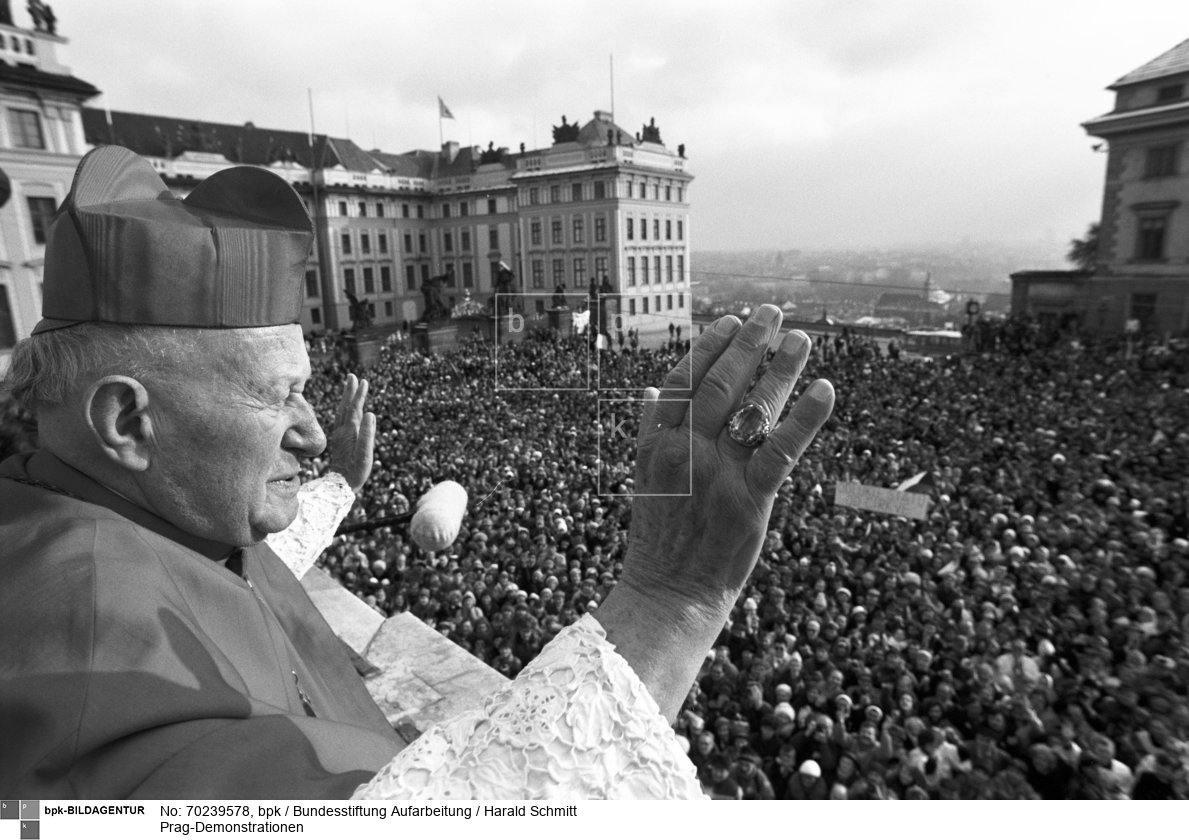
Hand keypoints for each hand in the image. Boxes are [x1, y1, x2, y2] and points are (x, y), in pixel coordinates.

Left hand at [325, 374, 375, 492]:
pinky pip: (342, 419)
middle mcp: (343, 431)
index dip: (359, 395)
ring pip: (343, 412)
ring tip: (350, 386)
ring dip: (347, 398)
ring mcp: (340, 435)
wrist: (339, 485)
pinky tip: (347, 407)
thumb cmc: (355, 471)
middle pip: (346, 407)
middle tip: (353, 376)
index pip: (354, 409)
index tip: (363, 381)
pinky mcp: (340, 439)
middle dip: (350, 392)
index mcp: (349, 432)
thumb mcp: (364, 454)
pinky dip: (345, 409)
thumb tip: (370, 414)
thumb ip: (367, 434)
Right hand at [627, 304, 832, 615]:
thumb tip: (651, 390)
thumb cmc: (659, 538)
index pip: (684, 380)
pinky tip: (823, 389)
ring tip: (800, 339)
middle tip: (772, 315)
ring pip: (751, 409)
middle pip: (721, 385)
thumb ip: (648, 432)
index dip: (709, 346)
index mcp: (656, 444)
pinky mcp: (749, 501)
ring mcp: (718, 475)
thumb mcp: (643, 479)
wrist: (669, 595)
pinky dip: (804, 417)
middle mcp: (685, 452)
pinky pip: (781, 451)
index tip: (731, 320)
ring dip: (779, 369)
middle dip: (748, 345)